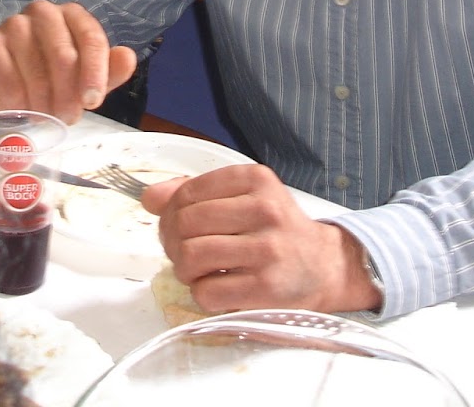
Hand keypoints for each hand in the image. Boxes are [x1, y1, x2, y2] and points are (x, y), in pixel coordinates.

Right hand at [0, 0, 136, 121]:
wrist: (2, 82)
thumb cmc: (51, 77)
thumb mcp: (84, 78)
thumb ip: (109, 70)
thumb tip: (127, 58)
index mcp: (72, 15)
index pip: (91, 37)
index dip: (95, 72)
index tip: (93, 101)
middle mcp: (43, 13)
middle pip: (64, 55)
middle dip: (68, 95)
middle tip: (68, 118)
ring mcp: (13, 24)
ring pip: (35, 69)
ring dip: (42, 101)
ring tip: (44, 116)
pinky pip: (7, 75)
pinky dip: (16, 99)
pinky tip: (19, 107)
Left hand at [141, 164, 378, 313]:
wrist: (324, 267)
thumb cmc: (275, 230)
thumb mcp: (242, 197)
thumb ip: (194, 192)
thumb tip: (148, 198)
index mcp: (255, 179)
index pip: (187, 193)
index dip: (170, 213)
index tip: (177, 227)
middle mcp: (264, 209)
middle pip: (185, 224)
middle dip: (173, 243)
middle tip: (183, 253)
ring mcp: (268, 249)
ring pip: (192, 257)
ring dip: (184, 270)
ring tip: (197, 272)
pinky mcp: (267, 287)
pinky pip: (208, 291)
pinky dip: (201, 294)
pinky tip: (216, 288)